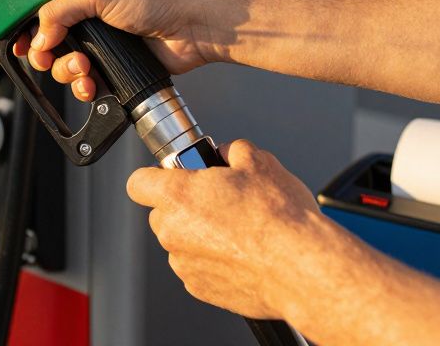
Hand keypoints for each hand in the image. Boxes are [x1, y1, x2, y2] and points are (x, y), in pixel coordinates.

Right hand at [11, 0, 228, 99]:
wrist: (193, 28)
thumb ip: (61, 10)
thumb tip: (38, 35)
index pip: (44, 11)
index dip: (28, 29)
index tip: (18, 44)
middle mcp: (92, 18)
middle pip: (51, 43)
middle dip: (47, 55)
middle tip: (50, 59)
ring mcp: (104, 45)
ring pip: (67, 67)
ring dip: (68, 73)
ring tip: (84, 69)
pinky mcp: (116, 67)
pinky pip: (88, 83)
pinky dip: (85, 88)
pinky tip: (92, 85)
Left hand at [126, 140, 330, 320]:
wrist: (301, 268)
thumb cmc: (280, 218)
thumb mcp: (258, 161)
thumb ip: (231, 151)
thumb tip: (227, 154)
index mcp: (177, 195)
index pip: (138, 182)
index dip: (156, 176)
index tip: (174, 175)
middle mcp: (173, 231)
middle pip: (162, 213)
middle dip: (185, 206)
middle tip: (219, 200)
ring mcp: (184, 263)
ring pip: (180, 241)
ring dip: (200, 234)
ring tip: (238, 229)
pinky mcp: (200, 288)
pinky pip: (196, 266)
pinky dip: (213, 260)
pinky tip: (242, 252)